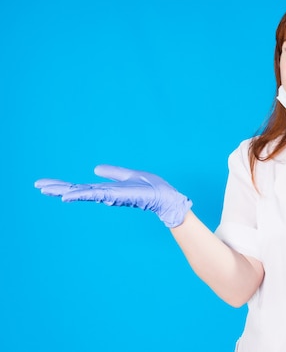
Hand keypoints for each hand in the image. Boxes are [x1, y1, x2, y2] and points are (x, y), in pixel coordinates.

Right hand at [35, 165, 192, 227]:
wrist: (165, 197)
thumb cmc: (151, 187)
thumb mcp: (128, 175)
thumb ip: (113, 172)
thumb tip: (96, 169)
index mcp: (107, 189)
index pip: (82, 187)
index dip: (65, 185)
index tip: (46, 184)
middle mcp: (106, 194)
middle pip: (78, 190)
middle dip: (58, 188)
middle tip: (38, 186)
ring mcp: (110, 195)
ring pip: (82, 192)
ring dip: (64, 190)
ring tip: (46, 189)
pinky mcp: (116, 196)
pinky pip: (95, 194)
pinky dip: (80, 195)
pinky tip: (67, 196)